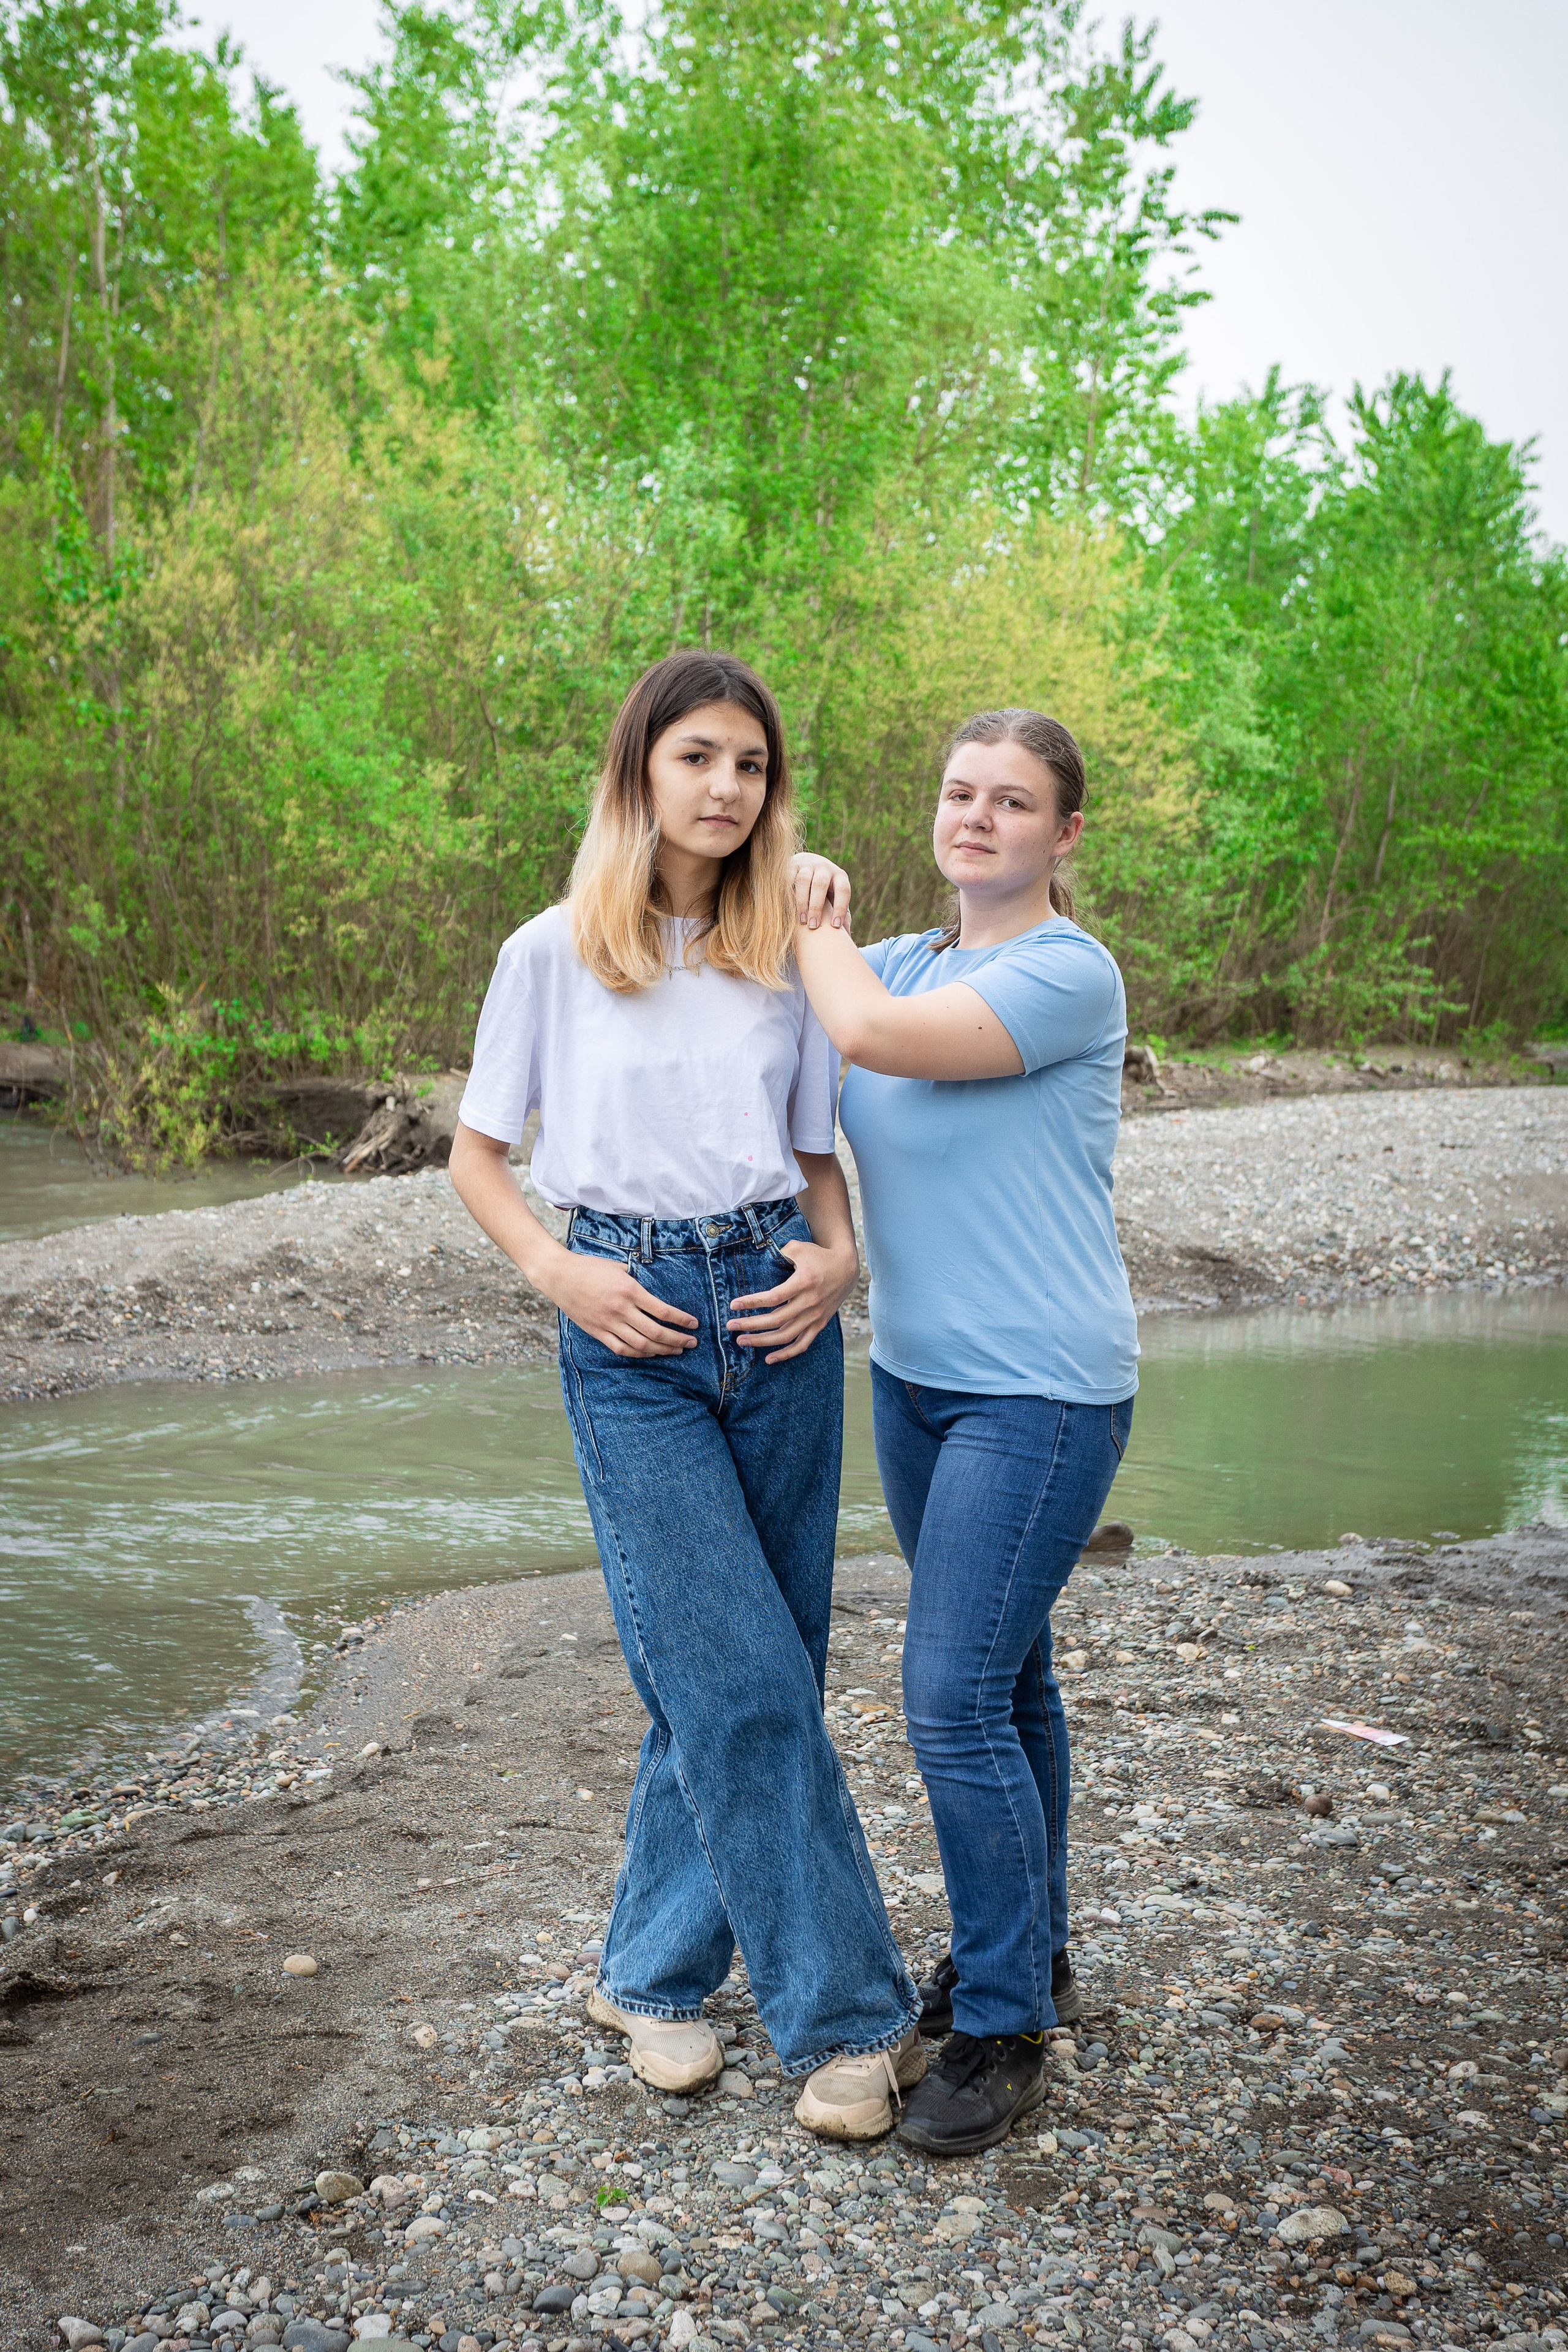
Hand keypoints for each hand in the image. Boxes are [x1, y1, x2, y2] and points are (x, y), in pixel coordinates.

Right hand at [553, 1252, 698, 1357]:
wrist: (559, 1276)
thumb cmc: (590, 1267)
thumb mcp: (619, 1267)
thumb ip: (638, 1279)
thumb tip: (657, 1289)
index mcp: (629, 1290)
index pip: (662, 1311)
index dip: (681, 1320)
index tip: (694, 1324)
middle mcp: (620, 1309)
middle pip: (655, 1332)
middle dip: (677, 1339)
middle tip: (691, 1342)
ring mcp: (608, 1323)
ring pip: (641, 1345)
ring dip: (662, 1349)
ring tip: (676, 1350)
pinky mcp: (597, 1332)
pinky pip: (621, 1349)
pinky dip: (639, 1354)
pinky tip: (651, 1352)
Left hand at [727, 1238, 858, 1362]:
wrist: (846, 1267)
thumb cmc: (818, 1255)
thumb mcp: (798, 1247)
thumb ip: (778, 1253)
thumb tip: (757, 1261)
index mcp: (804, 1282)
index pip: (773, 1297)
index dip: (752, 1303)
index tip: (733, 1305)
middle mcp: (810, 1302)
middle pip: (776, 1320)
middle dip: (750, 1325)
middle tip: (731, 1326)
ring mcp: (816, 1315)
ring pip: (786, 1336)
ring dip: (762, 1341)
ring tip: (742, 1341)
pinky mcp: (820, 1323)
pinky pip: (802, 1344)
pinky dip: (786, 1354)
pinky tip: (768, 1359)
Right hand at [788, 851, 852, 930]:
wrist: (808, 863)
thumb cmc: (825, 890)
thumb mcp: (836, 898)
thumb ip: (841, 914)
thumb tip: (847, 937)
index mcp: (839, 876)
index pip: (843, 890)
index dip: (840, 908)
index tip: (835, 927)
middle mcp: (825, 868)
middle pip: (820, 884)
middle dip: (816, 907)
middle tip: (813, 926)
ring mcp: (807, 865)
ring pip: (803, 880)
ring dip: (801, 902)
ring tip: (801, 921)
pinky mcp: (791, 865)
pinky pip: (788, 878)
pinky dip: (787, 893)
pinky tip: (786, 908)